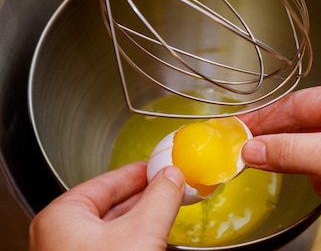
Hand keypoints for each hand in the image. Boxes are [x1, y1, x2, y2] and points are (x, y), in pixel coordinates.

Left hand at [29, 161, 183, 250]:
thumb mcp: (142, 231)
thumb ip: (161, 198)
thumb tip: (172, 176)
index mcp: (61, 216)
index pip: (107, 181)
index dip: (139, 172)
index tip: (159, 166)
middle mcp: (59, 235)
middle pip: (110, 204)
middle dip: (142, 196)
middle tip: (168, 186)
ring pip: (111, 228)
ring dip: (140, 218)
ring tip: (165, 210)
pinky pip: (111, 245)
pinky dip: (133, 238)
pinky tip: (152, 237)